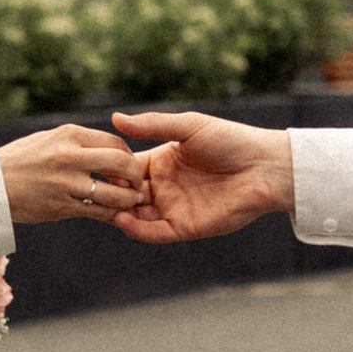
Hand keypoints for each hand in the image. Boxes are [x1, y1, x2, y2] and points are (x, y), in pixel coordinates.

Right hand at [0, 123, 143, 227]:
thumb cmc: (20, 161)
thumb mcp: (48, 139)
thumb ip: (77, 142)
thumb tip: (107, 148)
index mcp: (68, 135)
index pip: (115, 142)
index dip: (128, 156)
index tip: (127, 166)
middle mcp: (69, 156)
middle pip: (121, 162)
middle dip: (134, 176)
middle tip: (135, 185)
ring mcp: (66, 182)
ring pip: (113, 193)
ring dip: (127, 200)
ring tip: (127, 202)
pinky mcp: (61, 206)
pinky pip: (97, 211)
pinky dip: (110, 214)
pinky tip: (112, 214)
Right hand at [109, 109, 293, 243]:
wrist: (264, 167)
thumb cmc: (230, 141)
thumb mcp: (188, 127)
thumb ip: (152, 126)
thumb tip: (115, 119)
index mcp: (162, 161)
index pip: (126, 168)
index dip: (109, 169)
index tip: (92, 165)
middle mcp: (164, 186)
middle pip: (126, 194)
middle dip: (108, 194)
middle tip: (89, 190)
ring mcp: (173, 208)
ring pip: (136, 216)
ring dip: (118, 213)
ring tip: (101, 206)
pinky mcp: (185, 227)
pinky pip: (154, 232)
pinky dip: (136, 230)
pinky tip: (122, 220)